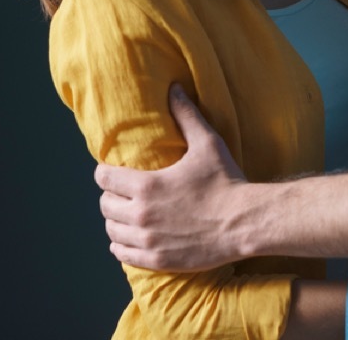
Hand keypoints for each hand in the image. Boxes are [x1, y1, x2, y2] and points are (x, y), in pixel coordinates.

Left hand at [95, 84, 250, 270]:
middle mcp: (141, 214)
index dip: (105, 172)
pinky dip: (122, 245)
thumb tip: (174, 88)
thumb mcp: (207, 144)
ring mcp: (148, 240)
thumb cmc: (226, 181)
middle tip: (123, 193)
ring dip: (115, 221)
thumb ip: (185, 115)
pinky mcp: (157, 259)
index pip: (104, 178)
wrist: (244, 222)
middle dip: (111, 196)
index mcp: (147, 185)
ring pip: (111, 231)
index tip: (113, 171)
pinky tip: (131, 238)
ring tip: (127, 215)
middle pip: (105, 205)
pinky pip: (122, 254)